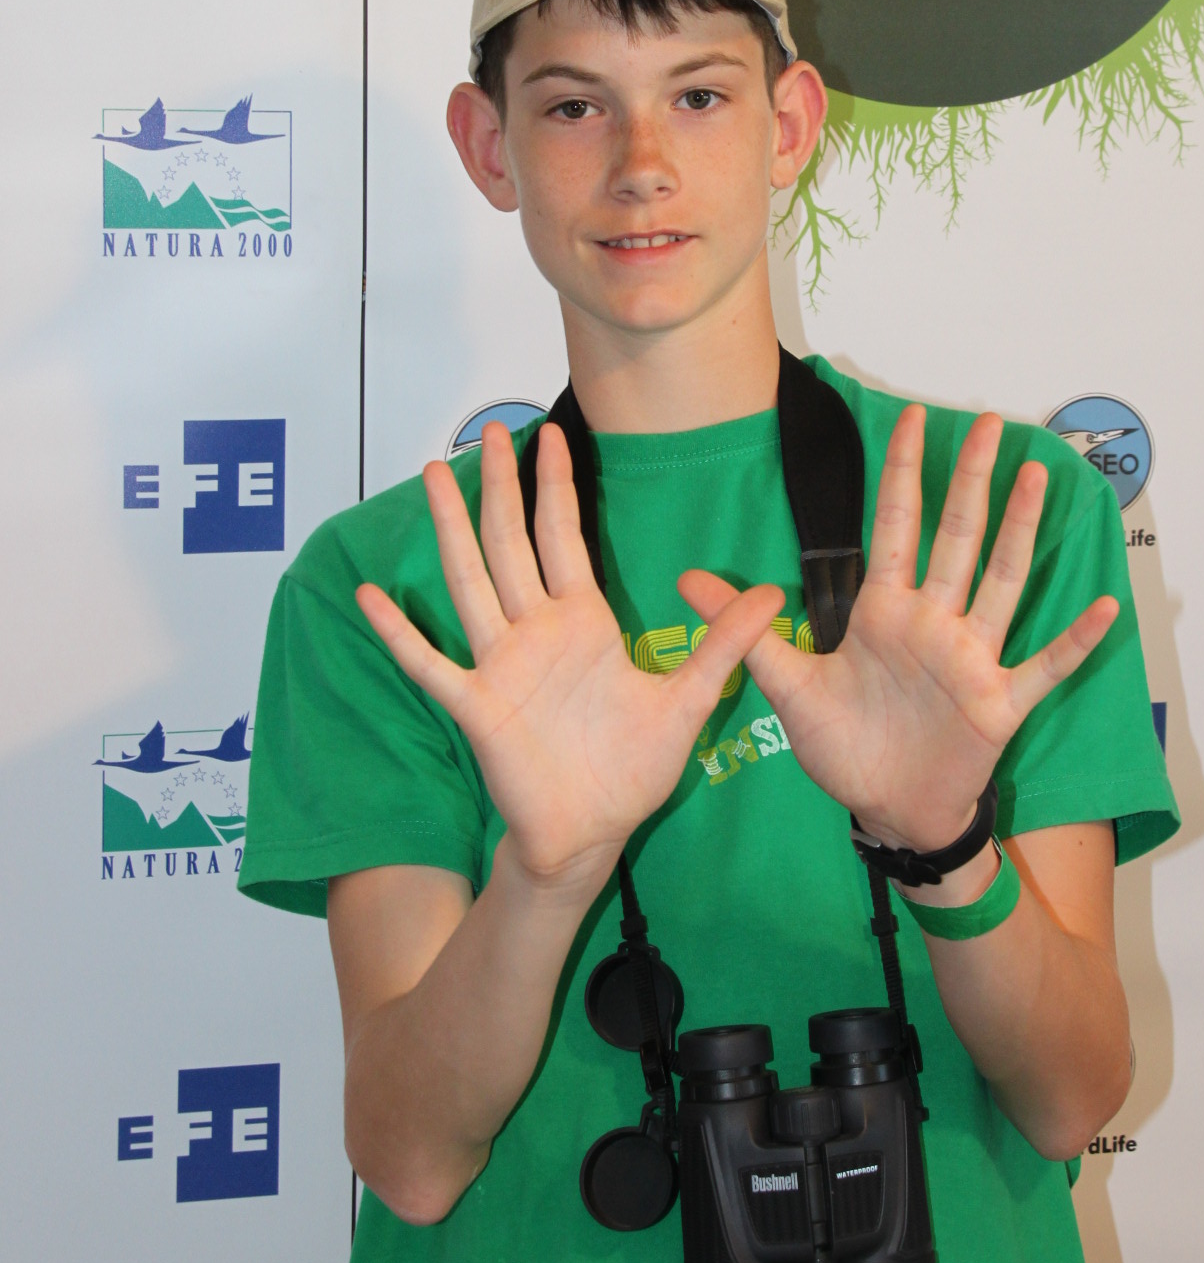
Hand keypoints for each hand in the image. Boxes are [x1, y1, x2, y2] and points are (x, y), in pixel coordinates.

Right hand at [356, 422, 784, 889]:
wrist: (593, 833)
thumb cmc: (631, 771)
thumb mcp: (688, 700)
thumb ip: (723, 645)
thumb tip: (773, 594)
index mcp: (582, 622)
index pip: (564, 536)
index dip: (556, 486)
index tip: (550, 434)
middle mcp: (536, 631)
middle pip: (512, 541)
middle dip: (502, 485)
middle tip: (488, 429)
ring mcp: (501, 664)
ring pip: (471, 580)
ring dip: (452, 528)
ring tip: (433, 475)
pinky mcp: (478, 705)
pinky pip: (430, 664)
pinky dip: (400, 633)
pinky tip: (371, 597)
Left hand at [680, 406, 1116, 855]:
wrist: (887, 813)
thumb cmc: (847, 748)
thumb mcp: (789, 689)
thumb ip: (747, 632)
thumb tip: (686, 579)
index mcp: (886, 613)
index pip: (896, 528)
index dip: (903, 473)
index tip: (909, 416)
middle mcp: (934, 624)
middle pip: (956, 538)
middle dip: (970, 480)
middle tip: (990, 421)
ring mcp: (972, 659)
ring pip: (1000, 582)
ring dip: (1019, 532)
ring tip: (1037, 478)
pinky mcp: (999, 704)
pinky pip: (1044, 667)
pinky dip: (1074, 641)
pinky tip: (1104, 608)